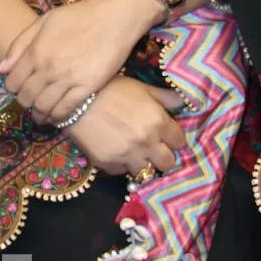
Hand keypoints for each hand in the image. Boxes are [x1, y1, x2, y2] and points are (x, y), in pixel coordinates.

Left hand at [0, 0, 162, 126]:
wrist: (114, 17)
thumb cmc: (78, 15)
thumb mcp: (44, 21)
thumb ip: (19, 44)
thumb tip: (0, 69)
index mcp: (35, 51)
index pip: (13, 82)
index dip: (13, 89)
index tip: (19, 90)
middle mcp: (48, 68)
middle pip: (27, 97)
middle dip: (26, 103)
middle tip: (31, 103)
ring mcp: (68, 79)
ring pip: (44, 107)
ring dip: (40, 114)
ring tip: (42, 116)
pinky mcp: (88, 87)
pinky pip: (67, 109)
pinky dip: (59, 116)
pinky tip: (58, 116)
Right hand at [63, 74, 187, 177]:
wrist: (76, 100)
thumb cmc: (112, 89)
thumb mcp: (142, 88)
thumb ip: (166, 98)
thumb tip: (184, 104)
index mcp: (158, 122)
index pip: (180, 142)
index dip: (174, 139)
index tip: (168, 136)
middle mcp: (146, 143)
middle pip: (167, 163)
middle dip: (163, 156)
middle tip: (155, 149)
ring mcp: (127, 156)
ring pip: (146, 172)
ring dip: (143, 163)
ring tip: (136, 153)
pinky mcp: (108, 164)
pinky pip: (122, 172)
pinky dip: (122, 165)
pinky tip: (117, 152)